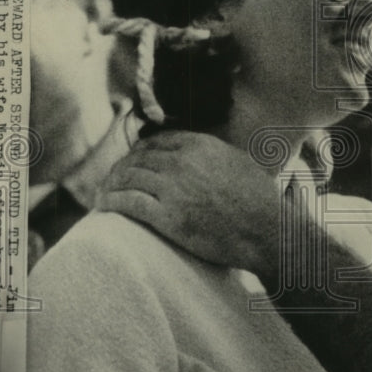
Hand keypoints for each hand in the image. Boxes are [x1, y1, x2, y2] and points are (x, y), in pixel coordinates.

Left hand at [99, 130, 282, 272]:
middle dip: (121, 167)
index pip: (157, 141)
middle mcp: (183, 162)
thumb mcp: (238, 161)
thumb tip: (199, 152)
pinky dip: (111, 202)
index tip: (132, 160)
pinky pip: (128, 202)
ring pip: (128, 177)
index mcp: (201, 145)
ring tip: (103, 193)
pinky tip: (103, 205)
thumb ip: (213, 153)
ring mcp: (174, 188)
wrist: (268, 230)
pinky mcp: (168, 216)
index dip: (139, 150)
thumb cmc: (260, 200)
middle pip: (138, 158)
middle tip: (112, 179)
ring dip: (110, 184)